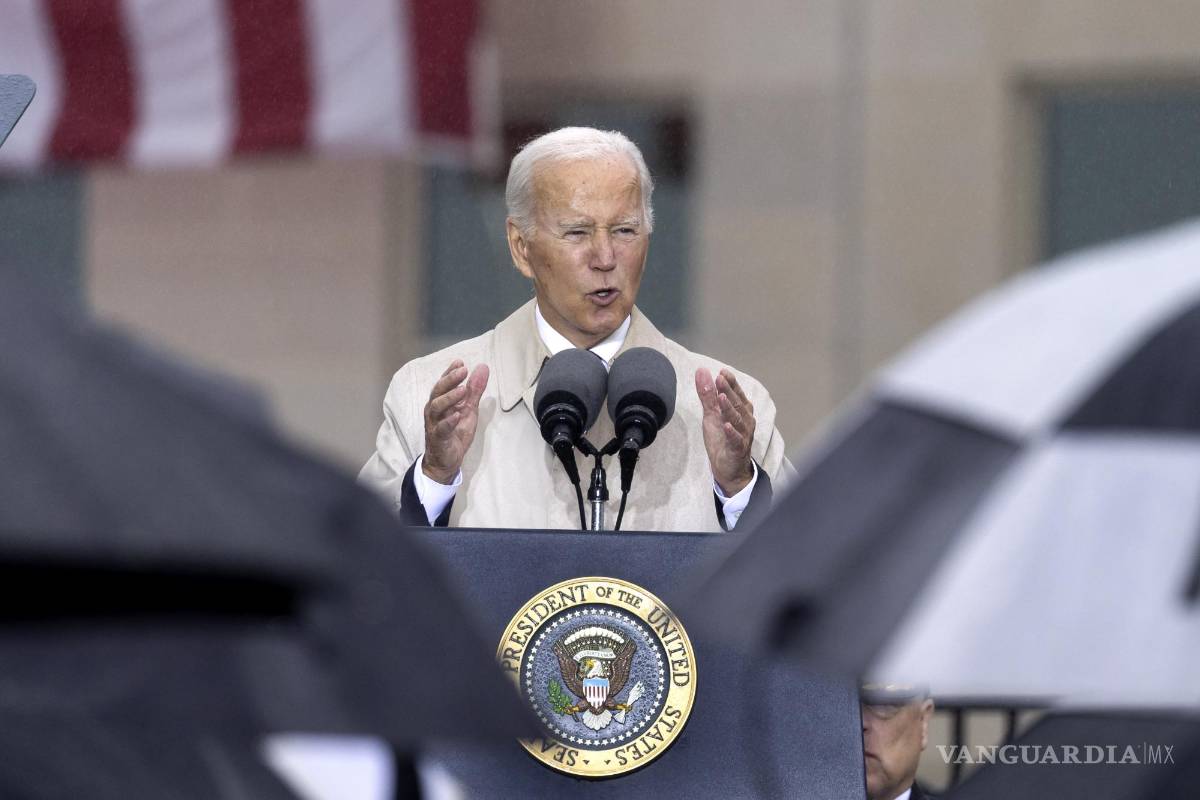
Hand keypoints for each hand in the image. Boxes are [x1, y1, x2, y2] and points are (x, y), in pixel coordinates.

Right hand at [422, 359, 488, 483]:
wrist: (445, 461)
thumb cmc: (455, 432)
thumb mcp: (469, 409)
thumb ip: (475, 390)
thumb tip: (482, 367)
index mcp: (441, 401)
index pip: (443, 383)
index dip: (450, 372)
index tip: (460, 362)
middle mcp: (434, 410)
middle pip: (438, 391)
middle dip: (450, 379)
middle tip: (463, 370)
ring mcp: (434, 424)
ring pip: (436, 407)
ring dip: (450, 397)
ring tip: (463, 390)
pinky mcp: (438, 438)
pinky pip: (441, 428)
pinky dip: (448, 421)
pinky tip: (457, 415)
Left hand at [695, 367, 755, 495]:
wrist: (729, 468)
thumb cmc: (722, 438)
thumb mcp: (711, 415)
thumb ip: (707, 395)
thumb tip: (702, 371)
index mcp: (741, 410)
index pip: (737, 393)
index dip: (730, 383)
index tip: (722, 372)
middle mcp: (745, 420)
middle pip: (737, 403)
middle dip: (729, 390)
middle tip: (720, 379)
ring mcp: (743, 434)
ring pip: (737, 420)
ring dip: (729, 408)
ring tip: (721, 397)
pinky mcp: (738, 449)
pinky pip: (736, 439)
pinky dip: (732, 432)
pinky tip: (726, 426)